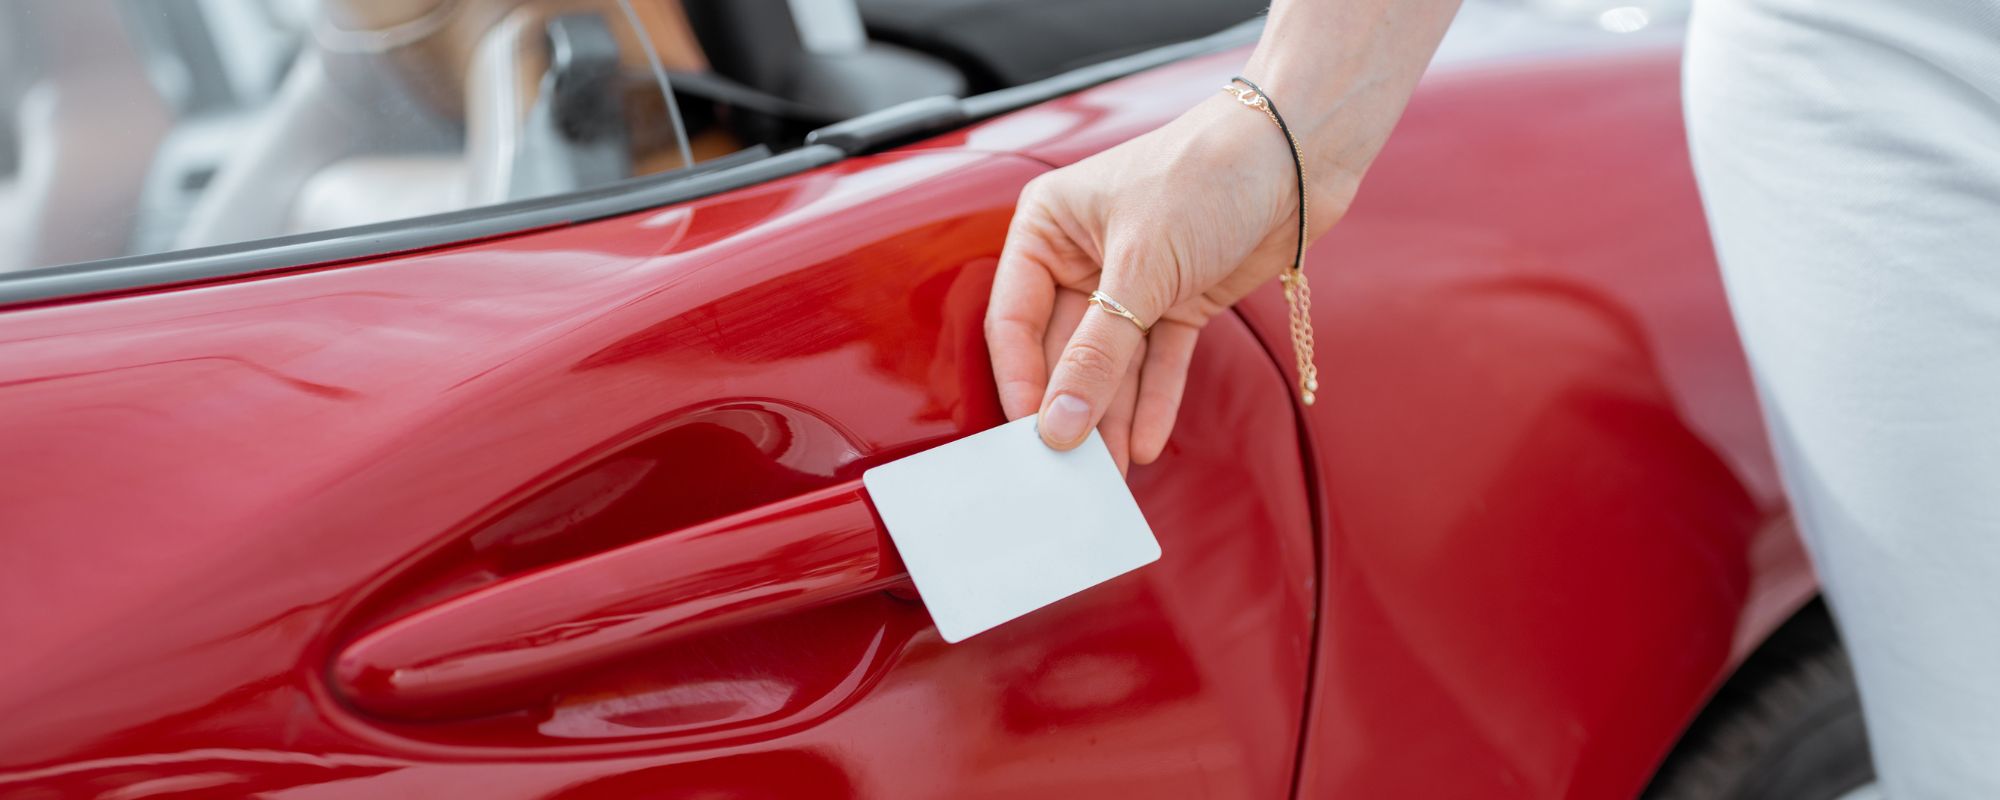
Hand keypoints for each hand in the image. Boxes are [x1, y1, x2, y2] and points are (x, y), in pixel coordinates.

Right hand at [984, 93, 1353, 471]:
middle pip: (1065, 349)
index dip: (1022, 379)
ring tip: (1112, 473)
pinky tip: (1148, 441)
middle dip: (1074, 407)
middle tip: (1074, 468)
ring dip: (1114, 416)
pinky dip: (1155, 399)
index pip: (1015, 319)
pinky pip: (1158, 361)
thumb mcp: (1141, 269)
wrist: (1297, 153)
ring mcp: (1133, 281)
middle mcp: (1083, 255)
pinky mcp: (1179, 299)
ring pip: (1113, 363)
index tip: (1032, 434)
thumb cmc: (1205, 174)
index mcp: (1049, 227)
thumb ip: (1098, 353)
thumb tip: (1059, 423)